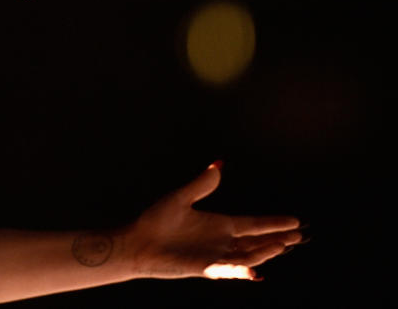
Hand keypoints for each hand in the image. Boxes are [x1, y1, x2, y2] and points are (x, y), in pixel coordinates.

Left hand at [126, 163, 302, 279]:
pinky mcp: (204, 269)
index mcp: (219, 224)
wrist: (137, 243)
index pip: (253, 224)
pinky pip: (227, 270)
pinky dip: (241, 270)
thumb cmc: (156, 220)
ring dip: (265, 252)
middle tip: (299, 236)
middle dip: (277, 239)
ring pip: (248, 256)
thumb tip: (218, 165)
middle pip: (256, 241)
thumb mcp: (180, 198)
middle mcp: (221, 242)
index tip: (295, 221)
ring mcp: (215, 256)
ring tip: (282, 245)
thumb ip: (201, 185)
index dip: (273, 222)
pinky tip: (254, 270)